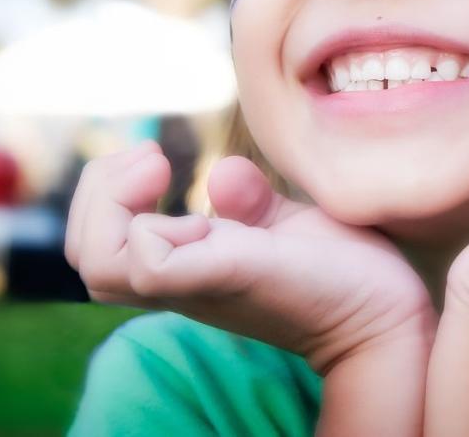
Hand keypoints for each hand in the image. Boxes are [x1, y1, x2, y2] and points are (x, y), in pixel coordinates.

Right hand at [64, 141, 435, 375]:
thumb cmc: (336, 268)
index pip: (96, 242)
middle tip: (152, 160)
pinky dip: (159, 230)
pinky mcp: (227, 277)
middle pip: (84, 255)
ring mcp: (199, 282)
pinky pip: (149, 266)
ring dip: (115, 206)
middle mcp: (179, 279)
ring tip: (162, 171)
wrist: (383, 311)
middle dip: (97, 191)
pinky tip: (205, 216)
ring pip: (98, 264)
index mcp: (183, 263)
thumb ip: (246, 200)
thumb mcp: (279, 223)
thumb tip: (219, 174)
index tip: (156, 156)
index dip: (104, 191)